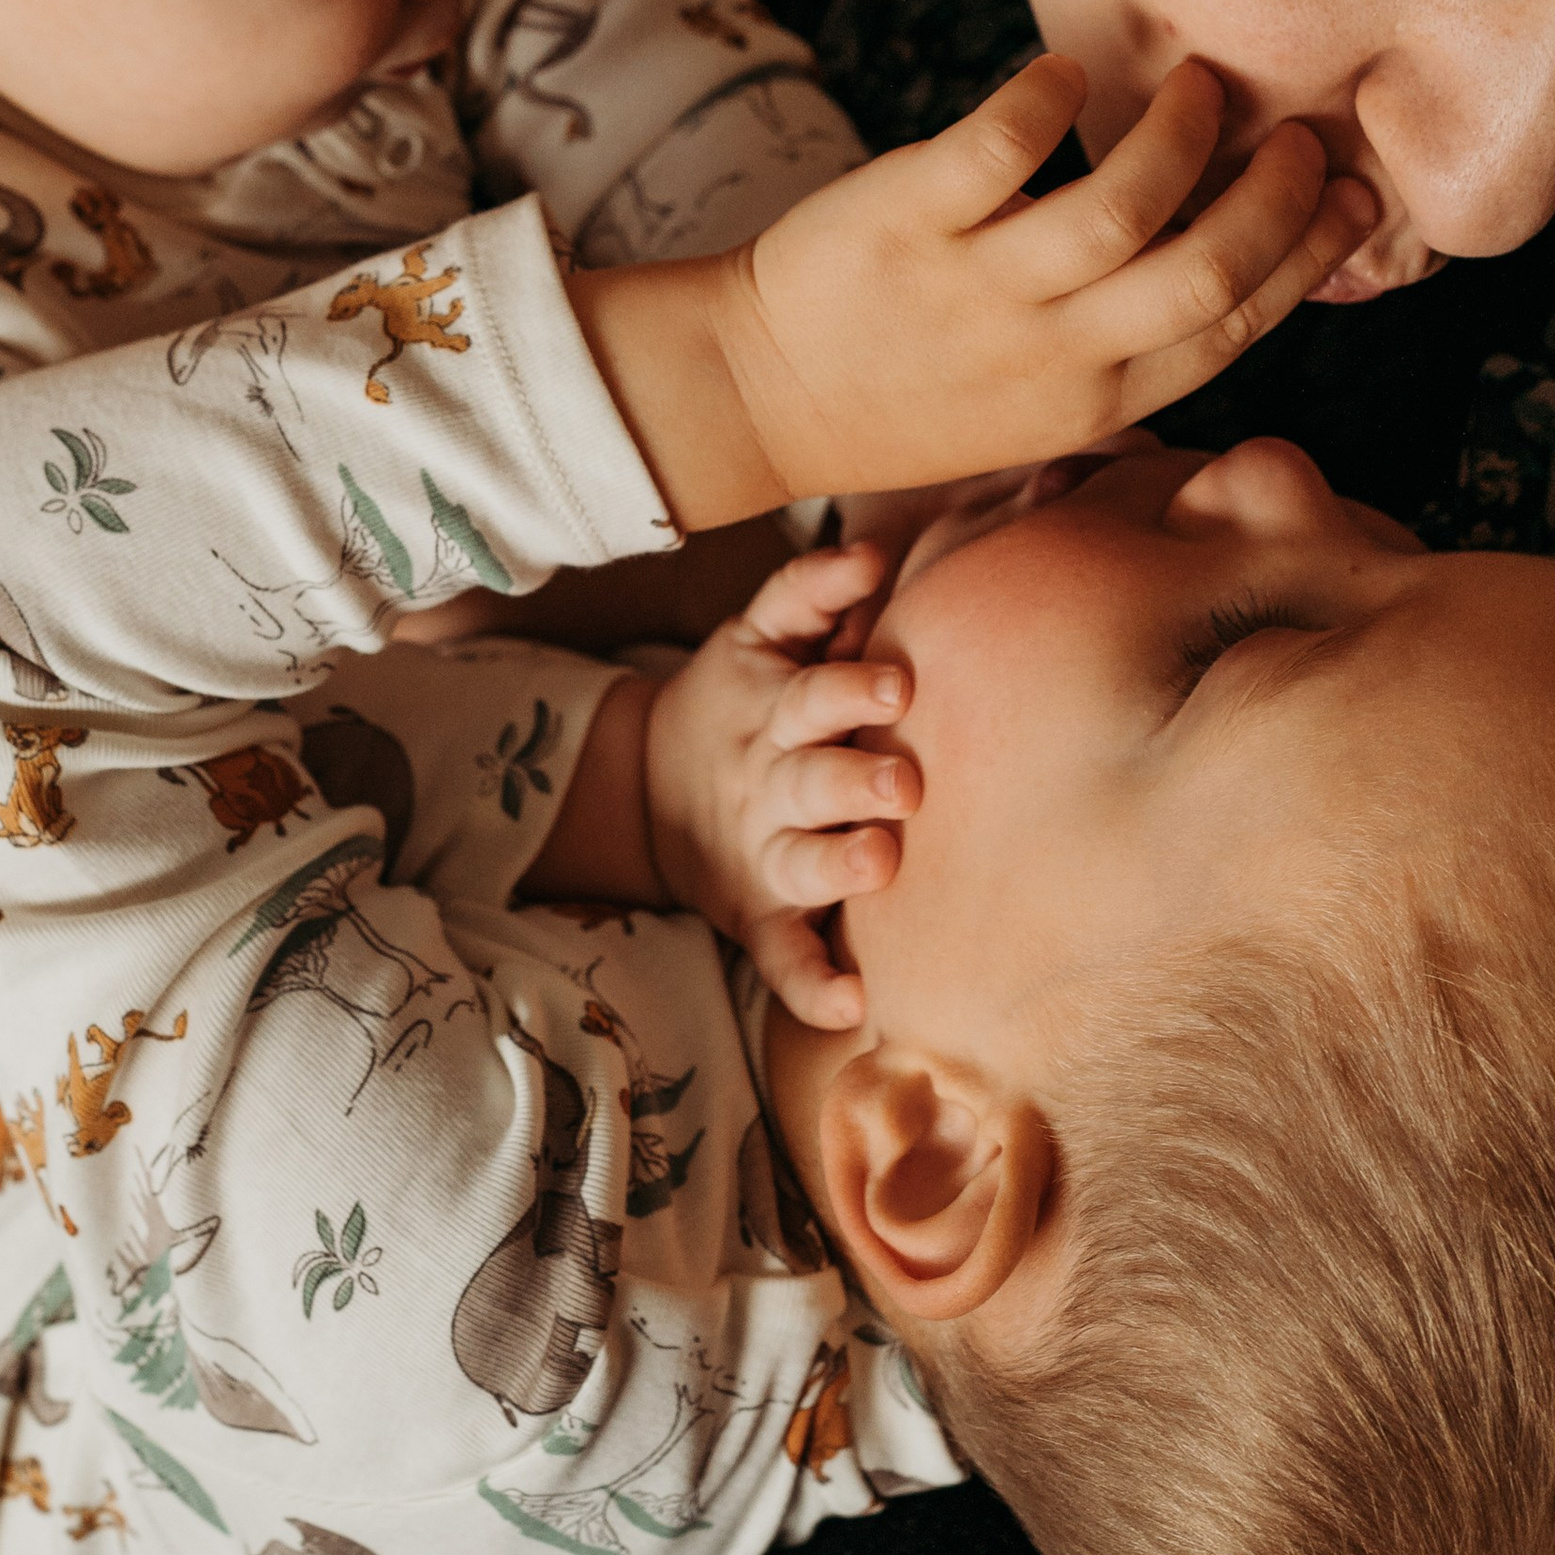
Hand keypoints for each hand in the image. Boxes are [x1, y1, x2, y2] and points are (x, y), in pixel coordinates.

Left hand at [577, 54, 1367, 523]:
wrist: (762, 395)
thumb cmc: (920, 383)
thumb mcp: (1045, 398)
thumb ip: (1136, 339)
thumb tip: (1250, 255)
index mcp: (1095, 396)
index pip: (1235, 324)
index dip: (1309, 254)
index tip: (1356, 191)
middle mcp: (1048, 351)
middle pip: (1201, 271)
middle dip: (1272, 193)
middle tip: (1295, 129)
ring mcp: (973, 290)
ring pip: (1116, 209)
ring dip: (1176, 133)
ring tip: (1195, 82)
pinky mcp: (901, 225)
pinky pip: (993, 150)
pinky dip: (1044, 97)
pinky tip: (1066, 69)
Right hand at [640, 540, 916, 1026]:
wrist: (649, 784)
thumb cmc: (741, 697)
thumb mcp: (757, 633)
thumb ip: (811, 592)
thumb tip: (871, 549)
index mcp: (777, 712)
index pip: (817, 695)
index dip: (854, 689)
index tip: (901, 686)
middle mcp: (771, 785)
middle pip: (814, 782)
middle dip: (856, 785)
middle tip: (905, 787)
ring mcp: (763, 855)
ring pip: (802, 868)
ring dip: (839, 870)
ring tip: (881, 867)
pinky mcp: (758, 917)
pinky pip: (781, 959)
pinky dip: (812, 986)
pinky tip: (854, 1005)